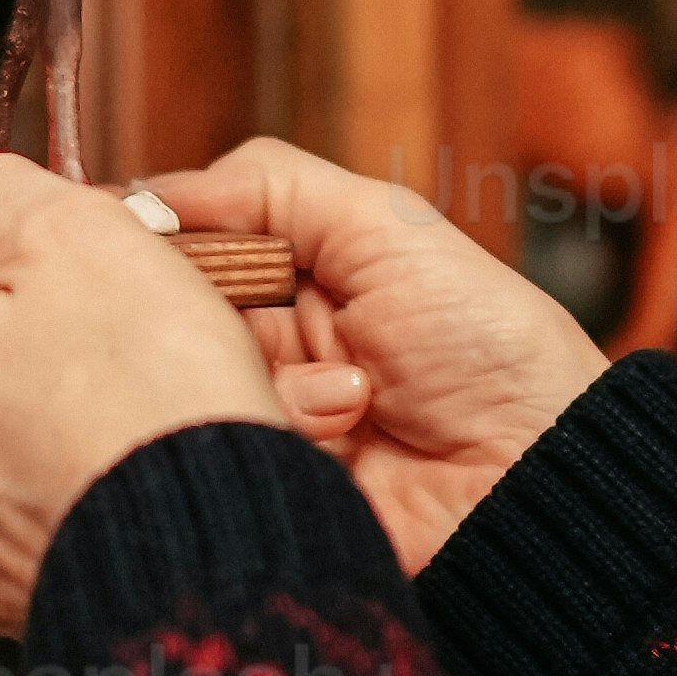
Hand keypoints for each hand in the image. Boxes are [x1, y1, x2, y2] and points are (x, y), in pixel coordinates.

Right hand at [141, 135, 601, 573]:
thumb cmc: (488, 344)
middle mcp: (269, 349)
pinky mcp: (270, 486)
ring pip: (193, 386)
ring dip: (274, 380)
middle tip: (268, 319)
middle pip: (169, 319)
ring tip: (355, 395)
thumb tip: (150, 192)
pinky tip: (350, 432)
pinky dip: (286, 431)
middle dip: (211, 313)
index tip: (139, 235)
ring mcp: (267, 421)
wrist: (537, 475)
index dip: (159, 242)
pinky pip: (227, 452)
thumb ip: (271, 188)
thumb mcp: (388, 230)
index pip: (181, 250)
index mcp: (294, 280)